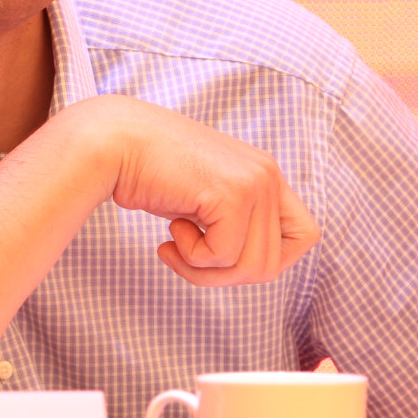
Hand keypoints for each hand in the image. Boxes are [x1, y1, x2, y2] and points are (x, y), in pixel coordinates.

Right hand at [77, 95, 319, 286]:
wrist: (111, 142)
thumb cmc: (148, 172)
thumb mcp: (203, 199)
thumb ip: (233, 224)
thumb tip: (248, 270)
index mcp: (265, 174)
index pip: (306, 235)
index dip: (271, 258)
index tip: (226, 255)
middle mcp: (268, 175)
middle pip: (272, 263)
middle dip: (224, 276)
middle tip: (186, 256)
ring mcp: (255, 182)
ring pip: (250, 267)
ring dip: (204, 269)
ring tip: (174, 242)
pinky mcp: (232, 193)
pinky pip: (222, 256)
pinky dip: (191, 257)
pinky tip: (170, 228)